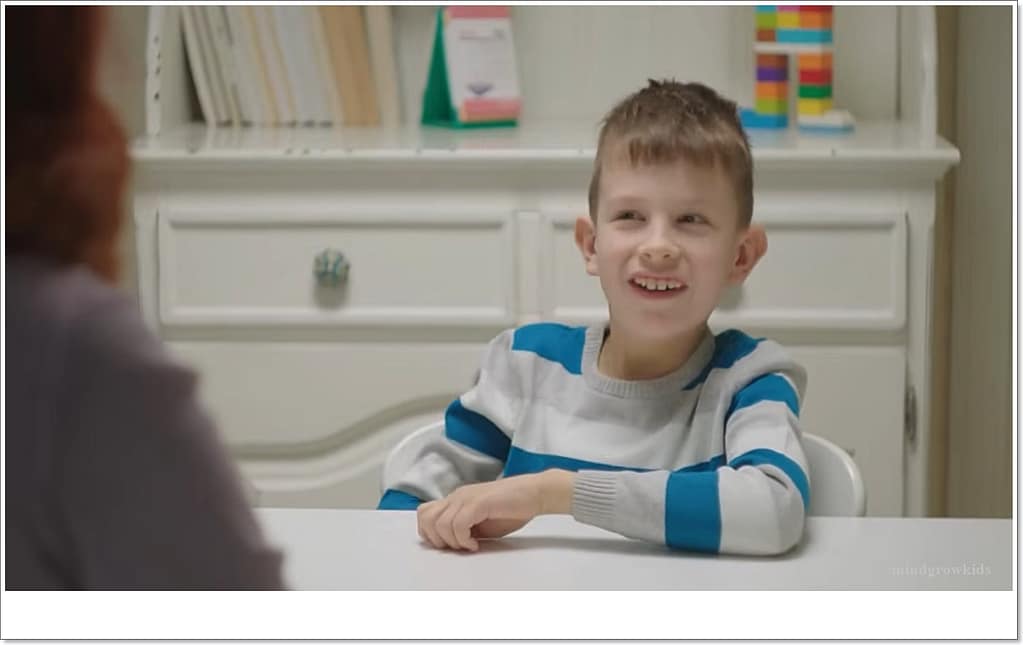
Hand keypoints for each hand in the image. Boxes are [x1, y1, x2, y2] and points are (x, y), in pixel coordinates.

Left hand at [416, 470, 573, 551]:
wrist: (535, 493)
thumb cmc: (512, 508)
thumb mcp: (481, 522)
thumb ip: (464, 528)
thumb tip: (451, 544)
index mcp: (457, 499)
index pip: (425, 513)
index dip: (430, 534)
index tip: (449, 545)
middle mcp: (457, 496)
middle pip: (426, 518)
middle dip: (437, 539)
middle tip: (456, 547)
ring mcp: (467, 498)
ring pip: (440, 524)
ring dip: (452, 541)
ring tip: (469, 546)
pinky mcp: (479, 503)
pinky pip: (458, 524)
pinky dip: (464, 540)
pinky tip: (476, 544)